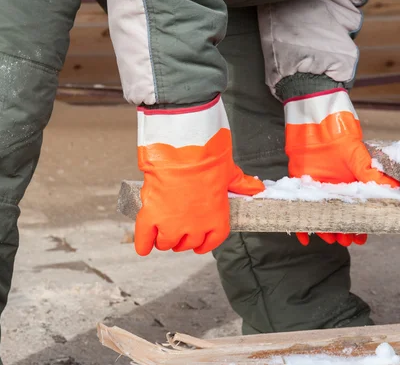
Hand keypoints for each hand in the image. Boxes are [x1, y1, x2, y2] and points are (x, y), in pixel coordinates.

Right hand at [135, 96, 263, 255]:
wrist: (184, 151)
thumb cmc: (208, 159)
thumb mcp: (230, 172)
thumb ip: (241, 184)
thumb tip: (256, 188)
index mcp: (216, 219)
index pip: (210, 242)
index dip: (203, 244)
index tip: (198, 245)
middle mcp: (195, 228)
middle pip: (186, 244)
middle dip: (182, 239)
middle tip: (177, 229)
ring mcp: (172, 224)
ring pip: (166, 243)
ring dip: (163, 240)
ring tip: (160, 231)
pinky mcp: (151, 216)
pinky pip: (145, 239)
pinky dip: (143, 244)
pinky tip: (143, 247)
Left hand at [283, 88, 399, 246]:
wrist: (314, 120)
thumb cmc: (339, 133)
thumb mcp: (357, 154)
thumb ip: (370, 172)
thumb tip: (392, 190)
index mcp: (352, 182)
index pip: (357, 209)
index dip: (360, 224)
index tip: (362, 238)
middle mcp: (335, 188)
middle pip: (339, 216)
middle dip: (343, 230)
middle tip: (345, 242)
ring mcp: (317, 187)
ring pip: (321, 215)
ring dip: (324, 229)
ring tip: (329, 240)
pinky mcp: (301, 184)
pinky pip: (300, 207)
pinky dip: (300, 222)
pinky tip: (302, 237)